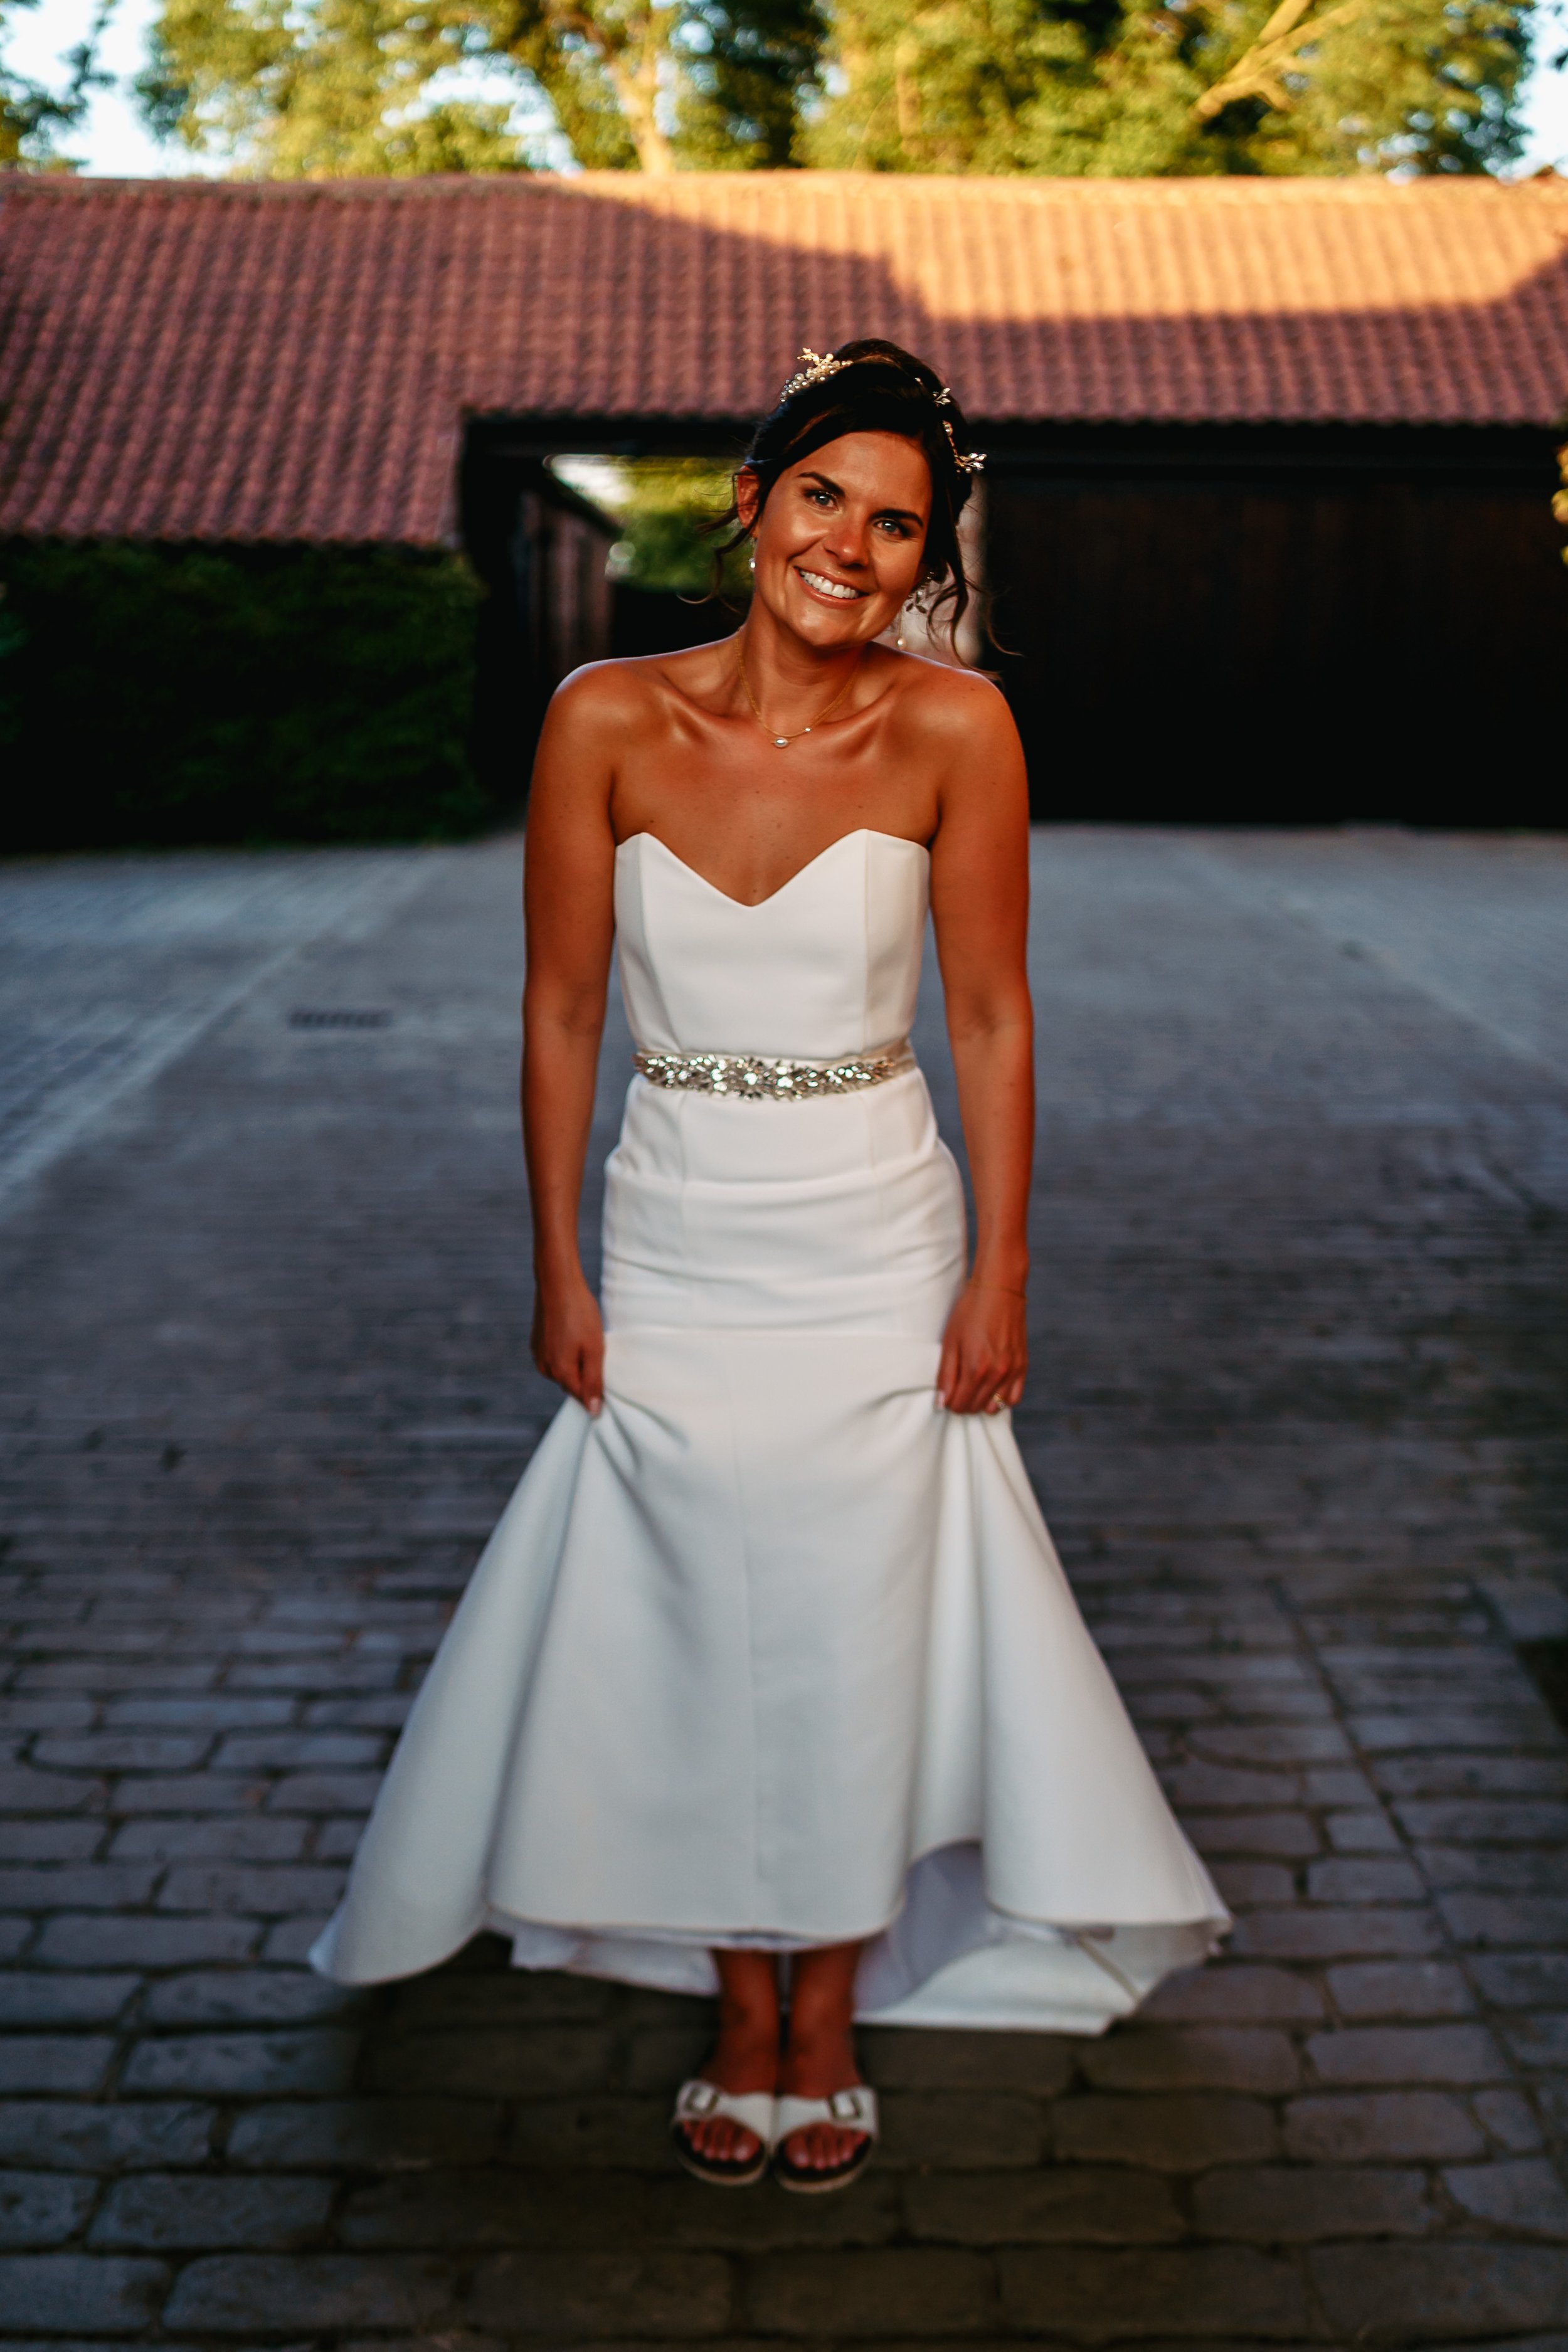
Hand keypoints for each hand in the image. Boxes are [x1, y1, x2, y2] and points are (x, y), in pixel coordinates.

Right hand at [531, 1269, 604, 1415]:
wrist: (557, 1283)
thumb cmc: (580, 1314)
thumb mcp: (594, 1350)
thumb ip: (594, 1382)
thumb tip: (593, 1412)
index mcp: (560, 1373)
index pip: (582, 1397)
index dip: (597, 1390)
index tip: (606, 1373)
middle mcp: (545, 1368)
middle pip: (572, 1384)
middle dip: (586, 1375)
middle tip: (598, 1350)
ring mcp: (538, 1355)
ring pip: (563, 1370)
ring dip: (576, 1362)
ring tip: (585, 1338)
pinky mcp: (536, 1343)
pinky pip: (554, 1357)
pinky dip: (566, 1351)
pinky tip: (573, 1333)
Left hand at [937, 1279, 1026, 1415]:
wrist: (999, 1290)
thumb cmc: (970, 1312)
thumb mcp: (951, 1341)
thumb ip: (946, 1374)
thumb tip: (942, 1404)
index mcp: (976, 1368)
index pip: (959, 1405)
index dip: (949, 1401)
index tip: (947, 1391)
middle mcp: (996, 1374)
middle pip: (975, 1408)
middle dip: (963, 1402)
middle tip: (958, 1386)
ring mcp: (1012, 1371)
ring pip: (994, 1407)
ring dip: (981, 1402)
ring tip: (975, 1385)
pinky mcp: (1023, 1366)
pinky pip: (1013, 1398)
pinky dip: (1001, 1398)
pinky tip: (992, 1386)